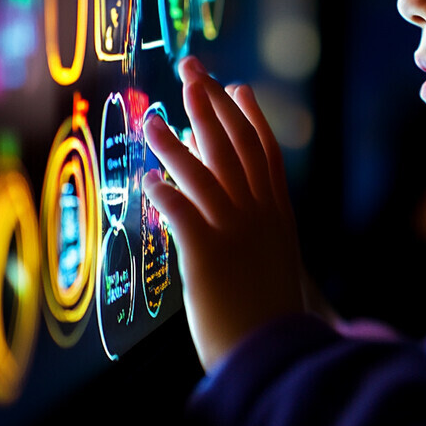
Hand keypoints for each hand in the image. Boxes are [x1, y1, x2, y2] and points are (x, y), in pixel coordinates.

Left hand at [143, 56, 304, 371]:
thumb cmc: (271, 309)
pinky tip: (147, 178)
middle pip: (234, 147)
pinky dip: (165, 192)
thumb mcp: (275, 256)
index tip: (235, 86)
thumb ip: (263, 223)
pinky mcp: (208, 255)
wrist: (275, 353)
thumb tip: (243, 197)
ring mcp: (236, 231)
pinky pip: (183, 213)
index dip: (250, 116)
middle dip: (211, 105)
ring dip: (176, 143)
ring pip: (205, 173)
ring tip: (152, 119)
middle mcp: (260, 213)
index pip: (265, 151)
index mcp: (277, 212)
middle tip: (192, 71)